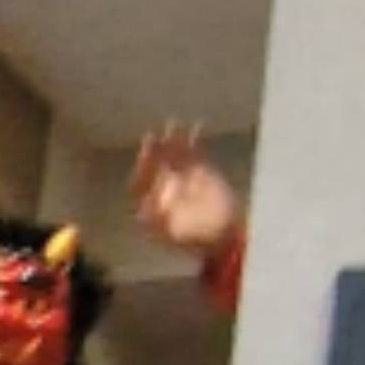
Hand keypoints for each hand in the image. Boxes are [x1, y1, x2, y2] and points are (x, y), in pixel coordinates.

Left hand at [130, 124, 241, 256]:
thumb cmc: (196, 240)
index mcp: (152, 203)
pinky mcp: (200, 169)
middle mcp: (163, 186)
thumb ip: (158, 221)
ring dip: (172, 140)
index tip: (143, 161)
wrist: (224, 235)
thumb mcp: (173, 234)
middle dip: (153, 150)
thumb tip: (143, 209)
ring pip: (173, 154)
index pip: (140, 183)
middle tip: (153, 137)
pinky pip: (195, 150)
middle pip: (154, 164)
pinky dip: (194, 138)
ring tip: (173, 124)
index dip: (140, 171)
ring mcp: (181, 176)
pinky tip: (197, 125)